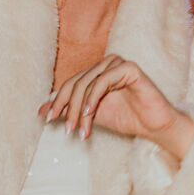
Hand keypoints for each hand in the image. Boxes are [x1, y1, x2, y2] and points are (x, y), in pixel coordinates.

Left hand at [41, 54, 192, 154]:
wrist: (153, 126)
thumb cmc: (126, 118)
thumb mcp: (90, 115)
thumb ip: (69, 110)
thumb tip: (40, 111)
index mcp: (97, 72)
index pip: (70, 84)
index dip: (57, 101)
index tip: (48, 120)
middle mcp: (106, 64)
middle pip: (76, 84)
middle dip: (69, 109)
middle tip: (68, 130)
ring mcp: (118, 64)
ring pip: (88, 84)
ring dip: (81, 109)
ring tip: (81, 130)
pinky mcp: (130, 68)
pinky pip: (104, 81)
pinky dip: (93, 98)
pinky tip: (90, 114)